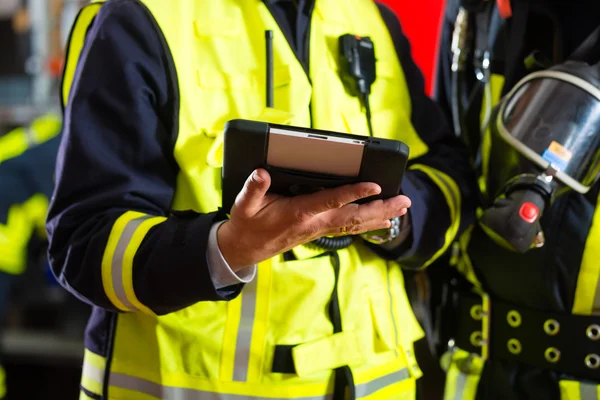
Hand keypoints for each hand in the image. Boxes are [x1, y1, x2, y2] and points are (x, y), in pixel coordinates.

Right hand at [218, 169, 410, 270]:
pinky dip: (369, 223)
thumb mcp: (245, 205)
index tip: (375, 185)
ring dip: (381, 216)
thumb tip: (262, 172)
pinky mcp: (320, 231)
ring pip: (356, 224)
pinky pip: (349, 228)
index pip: (331, 201)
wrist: (246, 249)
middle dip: (381, 209)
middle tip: (404, 201)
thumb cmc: (248, 224)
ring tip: (402, 208)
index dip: (354, 193)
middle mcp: (315, 223)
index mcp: (299, 213)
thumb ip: (254, 188)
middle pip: (354, 217)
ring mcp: (320, 229)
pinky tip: (383, 220)